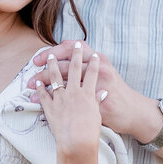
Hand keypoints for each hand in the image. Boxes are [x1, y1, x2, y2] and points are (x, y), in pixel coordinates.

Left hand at [30, 41, 162, 143]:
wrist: (133, 114)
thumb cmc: (120, 95)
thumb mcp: (108, 76)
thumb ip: (92, 69)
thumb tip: (75, 60)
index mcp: (100, 63)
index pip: (75, 48)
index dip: (57, 50)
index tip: (44, 54)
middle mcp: (95, 73)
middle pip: (65, 64)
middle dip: (46, 64)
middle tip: (33, 64)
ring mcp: (89, 91)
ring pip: (60, 81)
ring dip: (43, 79)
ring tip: (29, 82)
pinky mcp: (86, 107)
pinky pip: (61, 100)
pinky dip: (45, 97)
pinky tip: (35, 95)